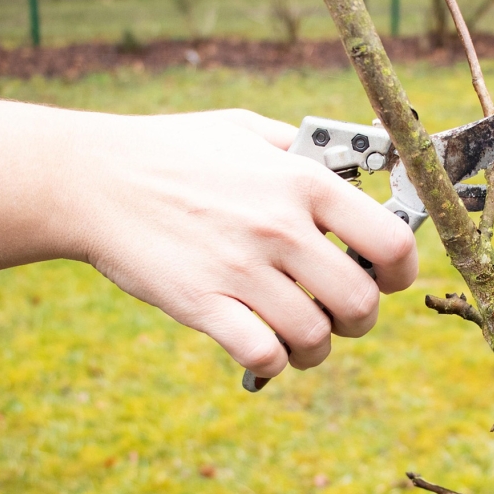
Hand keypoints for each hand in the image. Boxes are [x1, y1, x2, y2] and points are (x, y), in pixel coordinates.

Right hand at [70, 109, 418, 377]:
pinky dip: (273, 362)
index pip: (393, 241)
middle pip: (362, 302)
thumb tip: (359, 161)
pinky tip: (264, 348)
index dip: (401, 271)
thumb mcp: (247, 131)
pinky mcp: (201, 303)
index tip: (386, 277)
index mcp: (302, 181)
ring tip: (301, 338)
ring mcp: (240, 267)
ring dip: (316, 348)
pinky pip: (264, 355)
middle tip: (339, 314)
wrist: (91, 179)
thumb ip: (304, 150)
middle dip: (359, 319)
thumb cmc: (173, 152)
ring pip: (316, 337)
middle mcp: (280, 226)